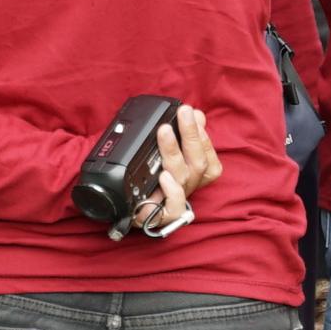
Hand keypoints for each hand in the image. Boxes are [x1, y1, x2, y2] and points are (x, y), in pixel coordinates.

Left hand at [134, 103, 224, 231]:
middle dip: (191, 135)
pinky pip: (174, 208)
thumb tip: (196, 114)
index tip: (192, 114)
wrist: (122, 208)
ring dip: (174, 152)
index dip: (204, 137)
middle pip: (198, 163)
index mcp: (191, 175)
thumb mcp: (165, 151)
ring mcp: (175, 202)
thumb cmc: (146, 179)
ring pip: (182, 177)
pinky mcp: (161, 217)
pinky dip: (172, 192)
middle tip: (183, 112)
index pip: (209, 158)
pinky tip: (164, 176)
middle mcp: (186, 188)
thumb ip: (182, 134)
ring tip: (164, 132)